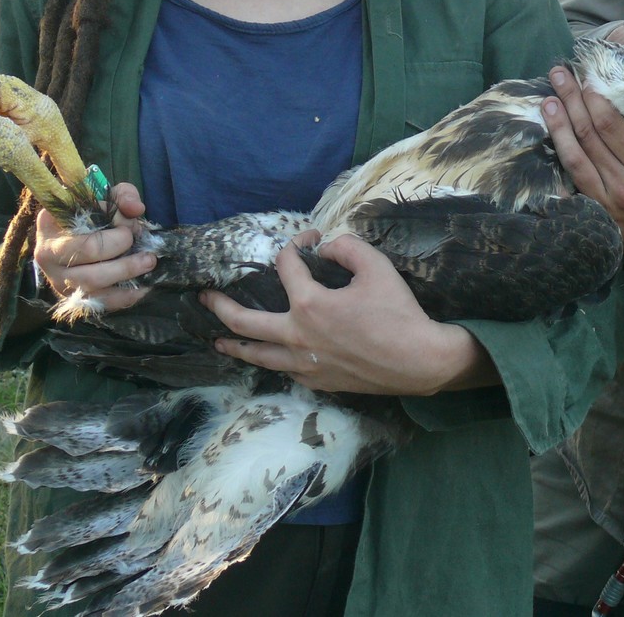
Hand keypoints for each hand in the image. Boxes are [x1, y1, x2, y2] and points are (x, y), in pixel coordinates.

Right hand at [31, 182, 153, 311]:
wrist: (78, 239)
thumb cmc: (93, 215)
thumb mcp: (106, 197)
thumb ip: (123, 195)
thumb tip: (136, 209)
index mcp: (50, 223)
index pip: (82, 224)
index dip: (113, 230)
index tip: (130, 225)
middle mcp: (48, 253)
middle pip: (88, 255)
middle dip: (123, 249)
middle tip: (146, 249)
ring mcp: (58, 279)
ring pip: (92, 282)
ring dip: (126, 273)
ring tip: (148, 263)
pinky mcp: (72, 298)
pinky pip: (99, 302)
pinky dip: (125, 296)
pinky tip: (144, 286)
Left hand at [200, 232, 493, 395]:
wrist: (418, 361)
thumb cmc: (398, 313)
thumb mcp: (377, 266)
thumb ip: (347, 247)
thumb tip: (327, 248)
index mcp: (310, 304)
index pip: (286, 267)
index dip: (294, 246)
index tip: (308, 241)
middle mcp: (298, 335)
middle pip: (245, 322)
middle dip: (220, 306)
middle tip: (205, 295)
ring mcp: (304, 363)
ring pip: (257, 354)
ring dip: (234, 342)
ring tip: (218, 337)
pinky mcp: (316, 381)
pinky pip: (282, 369)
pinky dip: (269, 359)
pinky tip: (268, 356)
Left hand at [542, 67, 623, 285]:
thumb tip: (618, 103)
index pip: (612, 127)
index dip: (593, 99)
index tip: (585, 78)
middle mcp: (623, 184)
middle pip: (589, 136)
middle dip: (571, 101)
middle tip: (559, 75)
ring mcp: (605, 200)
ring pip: (574, 157)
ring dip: (558, 126)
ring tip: (548, 100)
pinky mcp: (593, 212)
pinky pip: (571, 182)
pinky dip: (559, 158)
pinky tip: (547, 139)